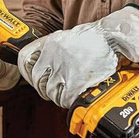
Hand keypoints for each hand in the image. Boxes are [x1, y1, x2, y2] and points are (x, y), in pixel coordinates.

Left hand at [17, 5, 138, 108]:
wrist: (113, 36)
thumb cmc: (96, 38)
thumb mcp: (68, 37)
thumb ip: (54, 50)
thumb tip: (46, 66)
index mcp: (49, 43)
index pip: (25, 60)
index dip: (28, 71)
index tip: (34, 77)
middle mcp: (52, 55)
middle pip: (36, 79)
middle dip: (44, 87)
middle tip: (54, 89)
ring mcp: (63, 68)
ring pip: (49, 91)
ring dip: (57, 95)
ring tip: (66, 93)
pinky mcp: (75, 81)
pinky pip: (63, 98)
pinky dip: (67, 101)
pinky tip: (74, 97)